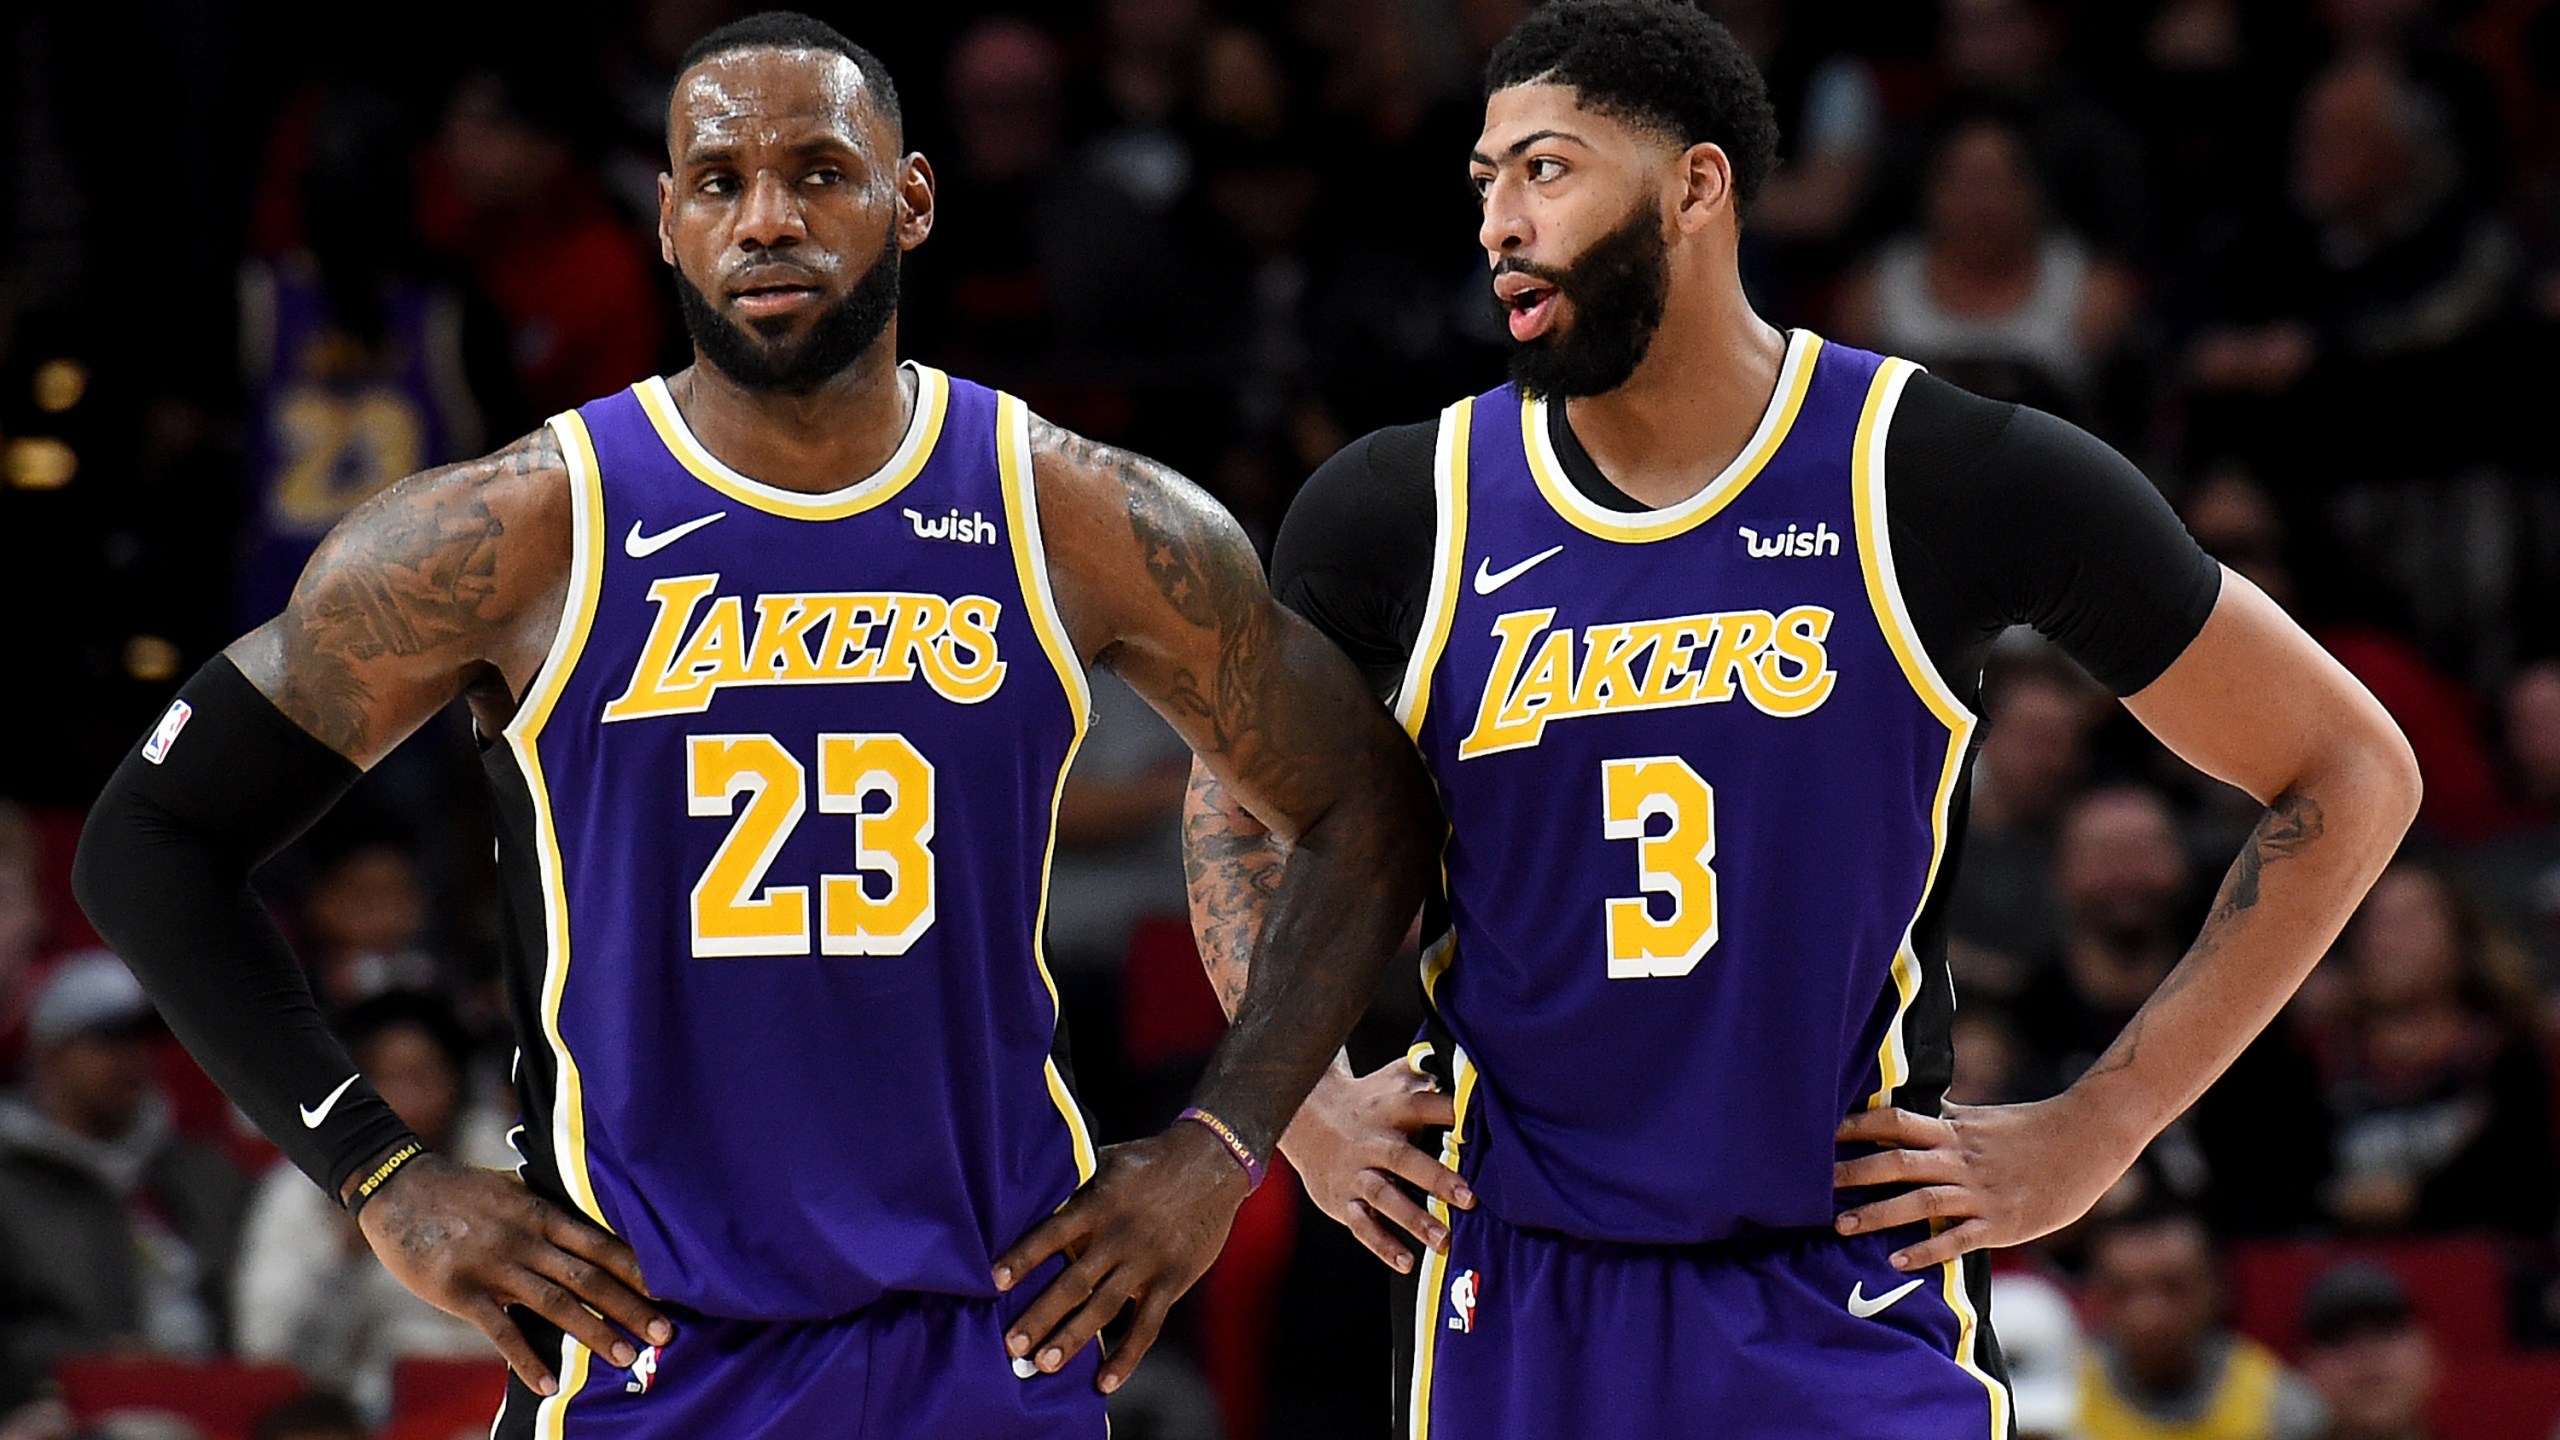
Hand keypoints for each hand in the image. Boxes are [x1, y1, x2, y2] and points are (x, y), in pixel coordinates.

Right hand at [357, 1152, 672, 1395]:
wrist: (398, 1187)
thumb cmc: (460, 1191)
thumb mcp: (513, 1190)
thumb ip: (548, 1213)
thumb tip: (587, 1230)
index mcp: (541, 1213)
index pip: (601, 1243)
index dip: (636, 1268)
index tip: (670, 1290)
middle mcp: (526, 1239)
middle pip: (588, 1276)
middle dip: (630, 1306)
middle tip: (665, 1333)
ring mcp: (495, 1266)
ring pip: (555, 1303)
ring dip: (593, 1332)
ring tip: (625, 1357)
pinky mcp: (462, 1291)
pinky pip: (501, 1330)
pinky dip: (527, 1358)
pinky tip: (548, 1383)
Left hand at [993, 1121, 1249, 1393]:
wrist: (1211, 1160)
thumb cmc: (1151, 1160)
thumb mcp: (1108, 1160)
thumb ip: (1076, 1186)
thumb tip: (1030, 1194)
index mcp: (1098, 1204)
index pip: (1051, 1233)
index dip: (1022, 1257)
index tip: (993, 1282)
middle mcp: (1119, 1236)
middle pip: (1073, 1282)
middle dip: (1040, 1315)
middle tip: (1011, 1345)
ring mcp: (1146, 1260)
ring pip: (1103, 1308)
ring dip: (1072, 1339)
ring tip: (1044, 1365)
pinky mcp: (1172, 1279)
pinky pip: (1146, 1325)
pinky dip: (1126, 1355)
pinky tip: (1105, 1381)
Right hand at [1280, 1060, 1472, 1271]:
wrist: (1305, 1116)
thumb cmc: (1369, 1100)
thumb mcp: (1396, 1078)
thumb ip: (1432, 1072)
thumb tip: (1474, 1063)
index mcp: (1394, 1109)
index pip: (1427, 1109)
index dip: (1454, 1115)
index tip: (1484, 1128)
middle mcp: (1374, 1142)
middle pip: (1404, 1160)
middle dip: (1436, 1179)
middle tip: (1470, 1199)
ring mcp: (1356, 1173)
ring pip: (1383, 1197)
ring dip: (1413, 1219)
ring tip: (1444, 1240)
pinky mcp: (1342, 1200)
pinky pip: (1362, 1225)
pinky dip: (1383, 1245)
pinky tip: (1407, 1262)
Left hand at [1831, 1096, 2136, 1270]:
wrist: (2089, 1138)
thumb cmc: (2032, 1128)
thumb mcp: (1982, 1119)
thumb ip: (1945, 1119)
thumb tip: (1907, 1110)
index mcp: (1954, 1130)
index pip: (1895, 1123)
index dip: (1858, 1127)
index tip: (1820, 1133)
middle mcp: (1960, 1159)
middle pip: (1897, 1162)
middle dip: (1854, 1173)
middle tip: (1811, 1185)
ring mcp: (1980, 1192)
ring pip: (1920, 1201)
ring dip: (1879, 1214)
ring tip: (1841, 1226)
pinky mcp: (2001, 1222)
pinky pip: (1958, 1238)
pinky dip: (1928, 1249)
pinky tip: (1899, 1261)